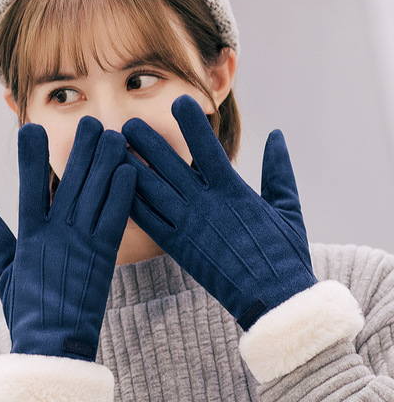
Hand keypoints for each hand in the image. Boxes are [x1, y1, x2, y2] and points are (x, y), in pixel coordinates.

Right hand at [0, 118, 135, 359]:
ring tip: (115, 136)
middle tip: (91, 123)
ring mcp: (80, 243)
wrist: (52, 346)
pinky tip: (130, 171)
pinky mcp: (103, 257)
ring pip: (94, 195)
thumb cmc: (27, 309)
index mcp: (28, 235)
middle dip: (81, 151)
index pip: (27, 187)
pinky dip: (122, 195)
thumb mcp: (3, 271)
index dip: (30, 157)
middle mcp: (55, 233)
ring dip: (105, 164)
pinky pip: (114, 219)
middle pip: (69, 183)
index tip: (33, 128)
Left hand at [122, 95, 316, 330]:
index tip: (177, 102)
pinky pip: (149, 222)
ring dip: (131, 167)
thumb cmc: (284, 252)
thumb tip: (278, 135)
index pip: (208, 148)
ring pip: (153, 190)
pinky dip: (131, 204)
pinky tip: (115, 189)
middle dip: (147, 142)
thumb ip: (279, 169)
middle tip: (127, 122)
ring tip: (114, 149)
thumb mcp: (287, 206)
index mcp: (233, 190)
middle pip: (169, 166)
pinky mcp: (178, 248)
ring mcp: (189, 226)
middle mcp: (206, 204)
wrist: (275, 299)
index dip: (191, 123)